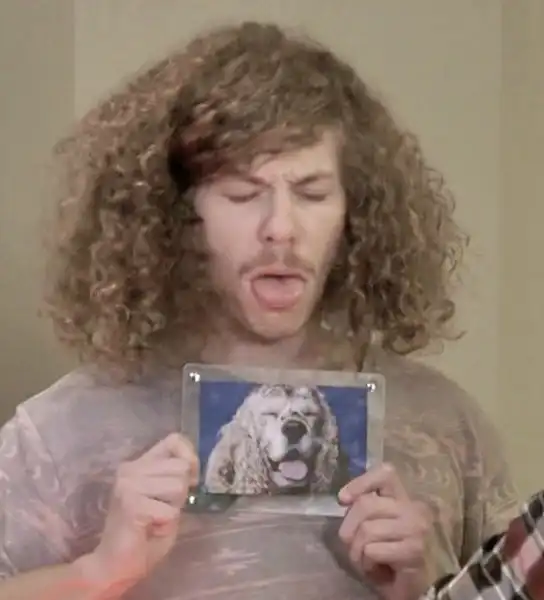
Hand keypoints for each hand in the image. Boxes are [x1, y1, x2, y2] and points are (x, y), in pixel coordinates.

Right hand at [75, 433, 198, 592]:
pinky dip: (165, 526)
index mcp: (139, 463)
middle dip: (181, 494)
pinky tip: (148, 530)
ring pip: (178, 487)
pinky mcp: (131, 503)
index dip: (190, 458)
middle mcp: (131, 469)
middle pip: (182, 467)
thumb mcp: (168, 498)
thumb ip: (177, 477)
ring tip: (154, 519)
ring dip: (173, 510)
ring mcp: (128, 484)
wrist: (115, 566)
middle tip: (161, 510)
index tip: (190, 480)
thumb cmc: (145, 534)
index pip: (175, 440)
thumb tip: (192, 465)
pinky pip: (170, 512)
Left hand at [337, 463, 430, 599]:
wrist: (413, 587)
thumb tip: (344, 499)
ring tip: (364, 560)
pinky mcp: (413, 551)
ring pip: (367, 530)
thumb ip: (365, 508)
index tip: (342, 500)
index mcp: (404, 497)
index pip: (385, 473)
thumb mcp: (375, 523)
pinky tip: (376, 569)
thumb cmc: (389, 553)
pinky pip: (372, 551)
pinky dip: (366, 563)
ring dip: (356, 551)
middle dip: (349, 528)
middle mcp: (414, 508)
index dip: (360, 483)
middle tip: (349, 544)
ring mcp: (416, 529)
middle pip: (366, 504)